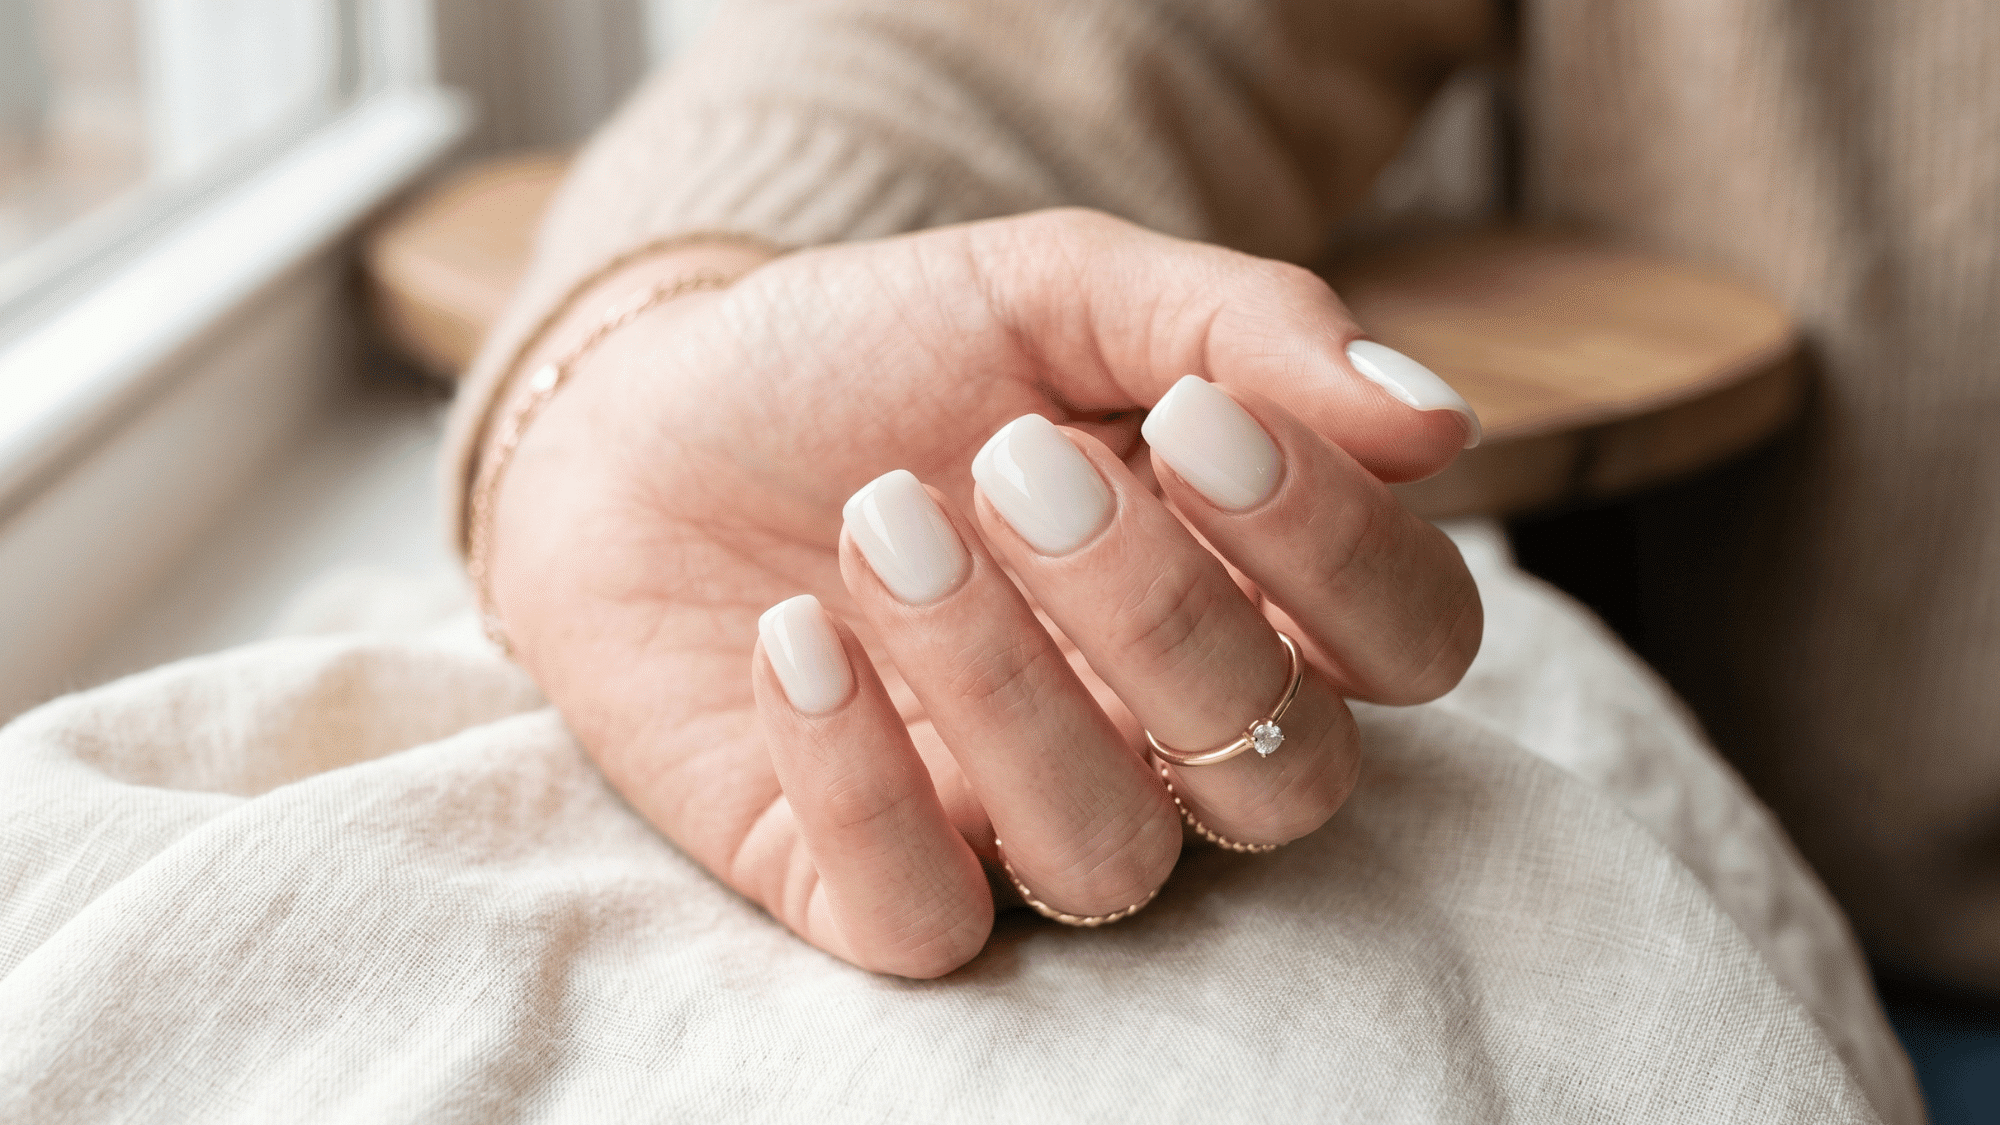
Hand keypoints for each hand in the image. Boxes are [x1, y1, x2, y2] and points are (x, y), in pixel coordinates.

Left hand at [487, 209, 1480, 976]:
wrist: (637, 417)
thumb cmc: (866, 359)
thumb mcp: (1049, 291)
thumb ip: (1241, 326)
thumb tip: (1435, 419)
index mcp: (1241, 590)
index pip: (1406, 641)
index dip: (1339, 551)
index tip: (1195, 421)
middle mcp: (1156, 734)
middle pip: (1284, 781)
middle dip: (1164, 619)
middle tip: (1018, 465)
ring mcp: (1012, 822)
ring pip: (1110, 862)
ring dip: (1006, 688)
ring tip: (883, 524)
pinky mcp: (861, 882)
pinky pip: (925, 922)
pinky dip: (862, 784)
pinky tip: (791, 637)